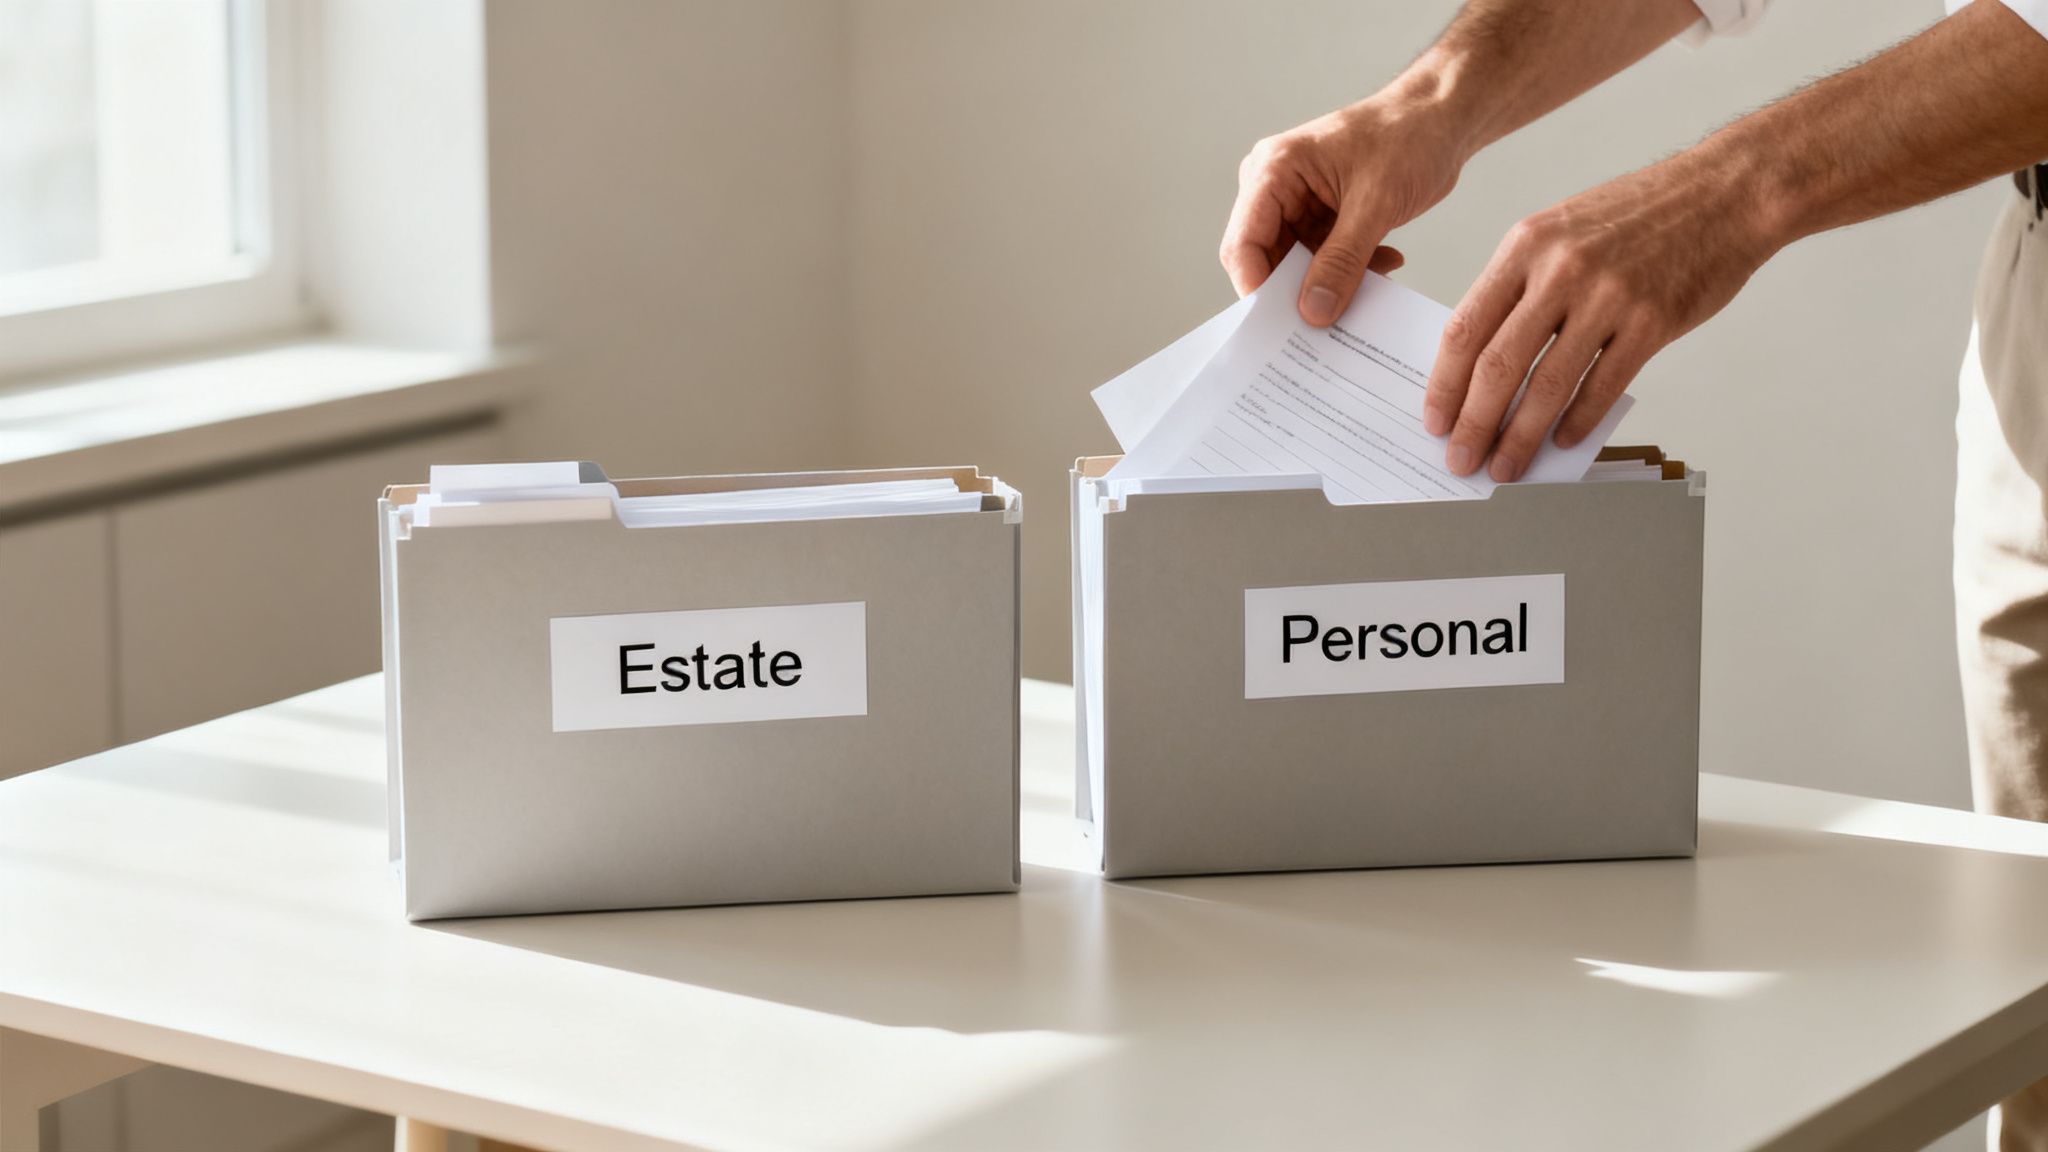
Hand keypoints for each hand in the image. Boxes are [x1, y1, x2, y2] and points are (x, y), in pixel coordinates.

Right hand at [1221, 94, 1472, 323]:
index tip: (1283, 326)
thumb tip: (1313, 312)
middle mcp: (1277, 188)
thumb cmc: (1409, 135)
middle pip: (1265, 259)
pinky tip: (1385, 263)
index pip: (1243, 243)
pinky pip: (1323, 262)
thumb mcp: (1376, 204)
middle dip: (1295, 293)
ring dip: (1331, 283)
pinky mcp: (1322, 218)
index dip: (1257, 288)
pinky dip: (1351, 271)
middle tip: (1325, 323)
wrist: (1442, 118)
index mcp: (1274, 170)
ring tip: (1368, 286)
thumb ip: (1342, 261)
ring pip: (1296, 267)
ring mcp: (1298, 205)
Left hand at [1423, 152, 1778, 480]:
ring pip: (1547, 385)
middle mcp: (1560, 270)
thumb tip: (1484, 358)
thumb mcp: (1560, 230)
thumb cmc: (1639, 213)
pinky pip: (1603, 386)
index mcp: (1525, 246)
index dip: (1443, 385)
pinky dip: (1579, 421)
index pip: (1464, 328)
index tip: (1434, 421)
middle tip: (1461, 459)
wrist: (1725, 192)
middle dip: (1473, 424)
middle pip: (1498, 365)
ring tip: (1506, 468)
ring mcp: (1608, 297)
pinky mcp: (1652, 322)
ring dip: (1520, 437)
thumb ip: (1520, 285)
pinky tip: (1563, 442)